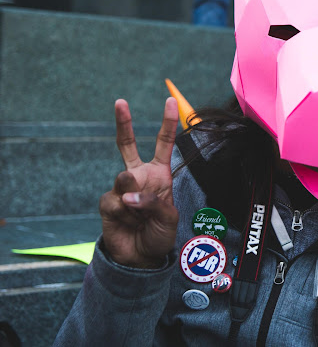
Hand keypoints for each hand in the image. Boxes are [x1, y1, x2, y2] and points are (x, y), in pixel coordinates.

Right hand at [99, 98, 179, 268]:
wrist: (141, 257)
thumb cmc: (160, 234)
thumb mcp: (169, 217)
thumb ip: (153, 201)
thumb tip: (128, 193)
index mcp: (159, 174)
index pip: (164, 144)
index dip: (168, 122)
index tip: (170, 100)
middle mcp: (139, 176)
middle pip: (126, 144)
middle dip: (123, 122)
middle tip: (121, 101)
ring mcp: (121, 188)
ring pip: (124, 179)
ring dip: (135, 199)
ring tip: (140, 216)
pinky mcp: (107, 202)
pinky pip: (115, 201)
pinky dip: (125, 214)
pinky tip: (128, 223)